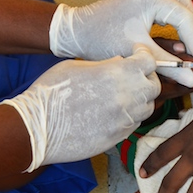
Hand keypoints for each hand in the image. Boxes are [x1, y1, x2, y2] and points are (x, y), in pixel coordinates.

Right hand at [1, 48, 160, 169]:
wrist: (37, 127)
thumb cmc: (51, 91)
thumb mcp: (77, 66)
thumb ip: (105, 64)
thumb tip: (120, 63)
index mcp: (117, 73)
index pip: (149, 62)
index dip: (143, 56)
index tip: (136, 55)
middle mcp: (126, 97)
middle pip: (154, 86)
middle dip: (146, 78)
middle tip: (132, 76)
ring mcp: (123, 120)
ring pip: (147, 107)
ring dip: (140, 99)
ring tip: (122, 95)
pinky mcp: (117, 138)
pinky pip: (134, 124)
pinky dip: (129, 116)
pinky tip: (113, 112)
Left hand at [48, 0, 192, 61]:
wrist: (75, 32)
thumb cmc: (101, 40)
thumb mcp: (138, 54)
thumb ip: (168, 65)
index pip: (185, 18)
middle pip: (186, 7)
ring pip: (178, 5)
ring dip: (185, 26)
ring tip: (188, 48)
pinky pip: (167, 7)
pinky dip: (174, 22)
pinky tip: (175, 40)